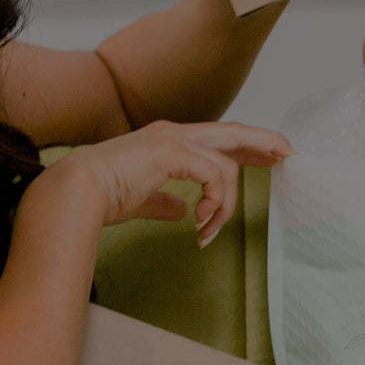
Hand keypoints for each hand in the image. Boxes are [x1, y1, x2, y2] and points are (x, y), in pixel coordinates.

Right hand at [55, 120, 292, 246]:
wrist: (75, 192)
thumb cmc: (100, 197)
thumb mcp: (142, 200)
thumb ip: (164, 201)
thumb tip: (181, 210)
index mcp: (166, 141)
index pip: (217, 138)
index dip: (247, 144)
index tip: (271, 155)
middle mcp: (173, 133)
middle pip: (234, 132)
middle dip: (264, 142)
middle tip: (289, 155)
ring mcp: (173, 139)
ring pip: (226, 166)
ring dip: (224, 205)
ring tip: (207, 232)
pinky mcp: (173, 152)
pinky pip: (215, 175)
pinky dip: (215, 202)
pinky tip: (200, 223)